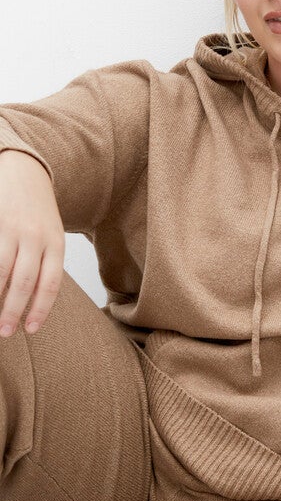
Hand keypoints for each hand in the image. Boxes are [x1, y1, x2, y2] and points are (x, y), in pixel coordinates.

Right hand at [0, 150, 64, 337]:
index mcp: (56, 243)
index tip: (30, 329)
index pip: (50, 284)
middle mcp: (35, 237)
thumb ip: (47, 264)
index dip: (40, 309)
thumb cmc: (38, 211)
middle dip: (13, 310)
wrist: (25, 169)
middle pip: (24, 282)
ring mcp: (11, 228)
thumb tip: (37, 301)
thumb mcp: (51, 235)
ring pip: (1, 271)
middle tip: (5, 331)